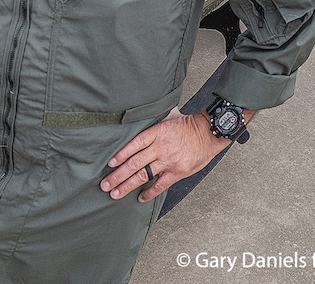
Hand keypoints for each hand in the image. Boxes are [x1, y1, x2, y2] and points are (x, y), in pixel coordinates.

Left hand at [101, 111, 228, 202]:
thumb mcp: (167, 116)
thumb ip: (151, 121)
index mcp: (156, 133)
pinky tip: (139, 197)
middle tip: (105, 185)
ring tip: (115, 193)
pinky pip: (160, 185)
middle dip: (117, 175)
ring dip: (127, 185)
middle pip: (134, 163)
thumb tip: (136, 118)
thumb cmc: (187, 124)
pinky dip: (149, 192)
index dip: (120, 155)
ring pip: (144, 175)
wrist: (210, 132)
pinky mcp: (178, 172)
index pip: (133, 145)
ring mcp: (169, 161)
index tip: (109, 164)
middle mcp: (160, 148)